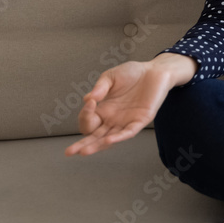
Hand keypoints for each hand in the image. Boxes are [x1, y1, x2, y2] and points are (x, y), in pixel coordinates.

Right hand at [63, 57, 191, 156]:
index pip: (88, 121)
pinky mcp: (141, 120)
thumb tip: (87, 99)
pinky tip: (108, 140)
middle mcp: (113, 119)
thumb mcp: (110, 77)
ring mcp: (126, 121)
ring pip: (109, 138)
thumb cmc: (132, 73)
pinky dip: (119, 137)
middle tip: (69, 152)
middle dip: (82, 144)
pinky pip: (128, 132)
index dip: (85, 115)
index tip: (90, 102)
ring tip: (84, 151)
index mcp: (104, 110)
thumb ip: (100, 88)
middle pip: (95, 137)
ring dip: (97, 145)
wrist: (154, 70)